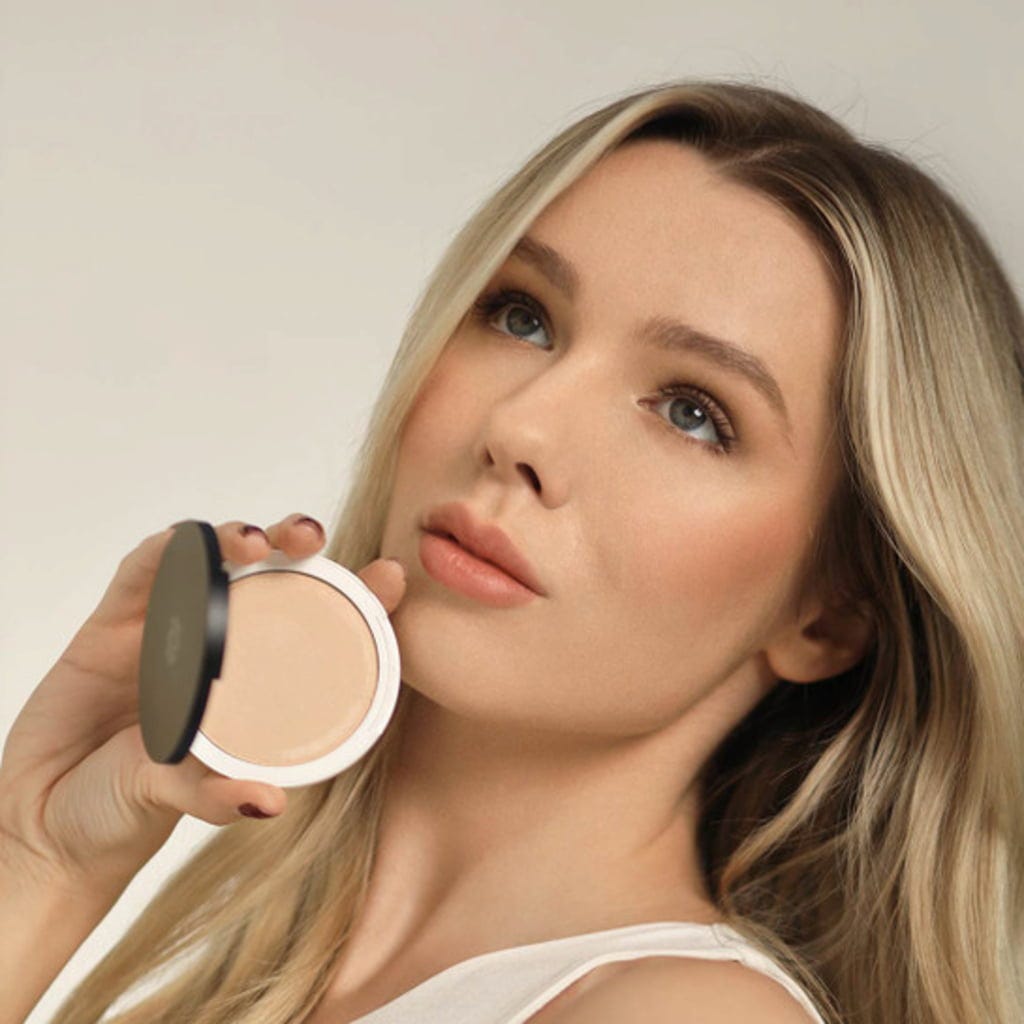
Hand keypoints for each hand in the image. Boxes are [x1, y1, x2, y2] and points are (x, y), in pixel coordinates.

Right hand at [0, 514, 406, 893]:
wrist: (43, 823)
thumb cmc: (124, 809)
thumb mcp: (181, 800)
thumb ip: (216, 795)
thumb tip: (269, 803)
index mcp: (251, 682)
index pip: (316, 626)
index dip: (355, 595)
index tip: (391, 577)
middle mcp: (217, 647)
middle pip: (267, 576)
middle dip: (294, 544)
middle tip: (310, 539)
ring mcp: (167, 630)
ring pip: (209, 560)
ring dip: (233, 537)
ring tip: (255, 543)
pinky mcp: (112, 624)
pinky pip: (144, 571)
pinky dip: (169, 552)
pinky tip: (189, 548)